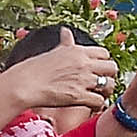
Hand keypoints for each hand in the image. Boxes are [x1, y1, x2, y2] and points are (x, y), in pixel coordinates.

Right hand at [0, 39, 121, 115]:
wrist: (24, 84)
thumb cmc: (34, 69)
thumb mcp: (53, 51)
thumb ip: (65, 43)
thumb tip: (66, 31)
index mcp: (78, 51)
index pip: (104, 53)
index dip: (103, 62)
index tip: (98, 69)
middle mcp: (83, 64)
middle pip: (112, 68)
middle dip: (109, 76)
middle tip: (102, 83)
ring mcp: (82, 80)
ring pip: (109, 84)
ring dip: (106, 91)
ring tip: (99, 95)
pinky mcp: (78, 96)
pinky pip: (100, 100)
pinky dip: (98, 104)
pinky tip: (92, 105)